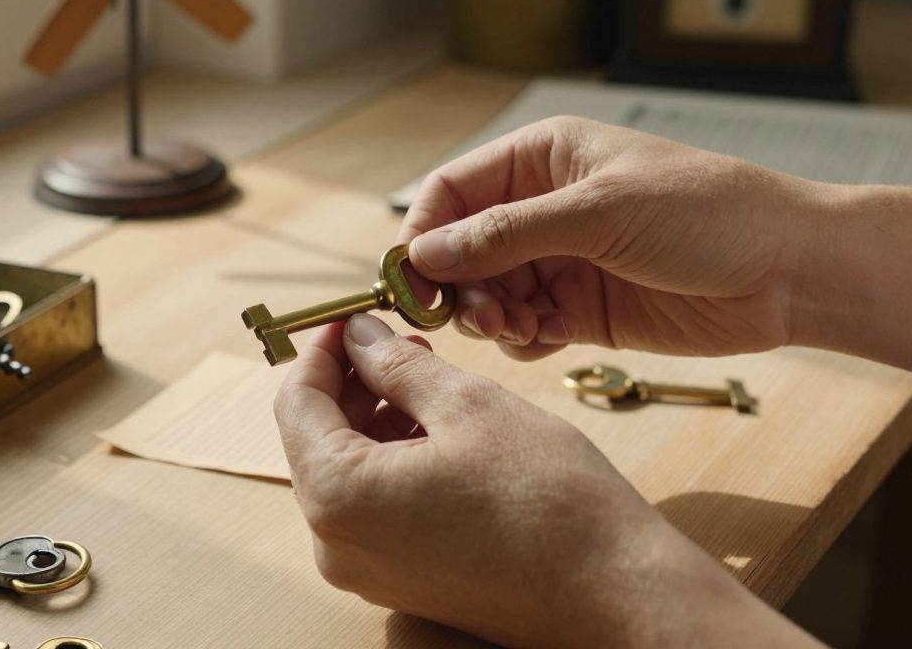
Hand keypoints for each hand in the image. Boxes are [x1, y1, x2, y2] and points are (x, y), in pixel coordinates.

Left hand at [274, 314, 817, 647]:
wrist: (615, 594)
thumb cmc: (548, 500)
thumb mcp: (468, 405)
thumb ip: (396, 366)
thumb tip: (357, 336)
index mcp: (338, 497)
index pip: (296, 403)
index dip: (321, 351)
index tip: (350, 317)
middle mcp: (335, 545)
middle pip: (316, 439)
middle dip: (353, 383)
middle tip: (402, 342)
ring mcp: (366, 570)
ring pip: (347, 471)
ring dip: (376, 419)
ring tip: (429, 381)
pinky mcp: (400, 581)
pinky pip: (375, 507)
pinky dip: (394, 460)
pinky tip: (438, 431)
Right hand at [400, 116, 820, 359]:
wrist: (790, 269)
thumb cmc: (705, 213)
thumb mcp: (598, 212)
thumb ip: (506, 234)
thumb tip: (424, 254)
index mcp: (542, 159)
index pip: (452, 192)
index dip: (424, 234)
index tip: (410, 280)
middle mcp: (543, 208)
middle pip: (462, 250)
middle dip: (457, 285)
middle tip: (471, 317)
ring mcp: (563, 261)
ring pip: (489, 294)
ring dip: (489, 317)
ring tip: (517, 328)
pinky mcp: (583, 310)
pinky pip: (526, 328)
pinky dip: (523, 339)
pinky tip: (546, 338)